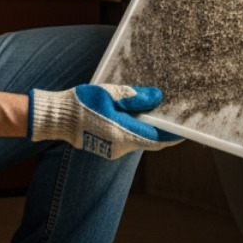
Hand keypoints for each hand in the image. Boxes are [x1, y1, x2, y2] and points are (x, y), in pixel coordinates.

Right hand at [27, 85, 181, 159]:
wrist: (56, 118)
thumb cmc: (81, 103)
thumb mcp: (109, 94)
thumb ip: (134, 97)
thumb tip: (158, 96)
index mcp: (123, 134)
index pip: (157, 137)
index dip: (173, 134)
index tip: (186, 128)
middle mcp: (120, 146)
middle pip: (150, 140)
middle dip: (163, 131)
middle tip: (175, 118)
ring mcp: (113, 149)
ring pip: (139, 140)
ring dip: (149, 129)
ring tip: (158, 113)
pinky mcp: (106, 147)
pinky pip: (128, 140)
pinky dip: (137, 130)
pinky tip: (138, 117)